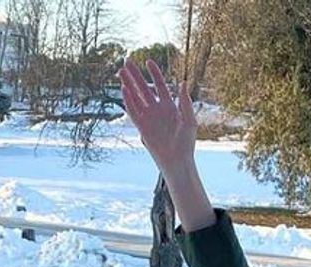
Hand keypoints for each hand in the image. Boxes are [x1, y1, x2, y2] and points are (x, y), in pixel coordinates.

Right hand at [119, 58, 197, 175]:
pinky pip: (133, 111)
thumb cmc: (186, 142)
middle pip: (144, 88)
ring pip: (136, 97)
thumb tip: (183, 83)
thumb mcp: (189, 120)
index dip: (154, 73)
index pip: (160, 85)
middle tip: (127, 61)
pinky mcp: (142, 127)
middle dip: (135, 75)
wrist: (177, 160)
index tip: (148, 61)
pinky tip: (124, 89)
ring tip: (120, 71)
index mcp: (169, 106)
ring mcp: (148, 118)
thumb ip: (186, 102)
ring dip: (128, 84)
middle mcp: (157, 110)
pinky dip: (128, 101)